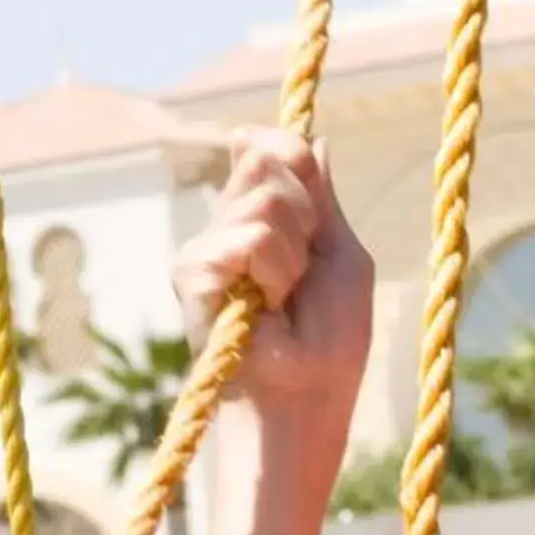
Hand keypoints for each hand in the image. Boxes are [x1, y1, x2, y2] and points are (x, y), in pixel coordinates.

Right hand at [174, 127, 374, 432]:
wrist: (305, 393)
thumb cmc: (329, 339)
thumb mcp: (342, 255)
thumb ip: (323, 199)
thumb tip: (316, 140)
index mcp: (263, 217)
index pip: (274, 144)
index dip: (299, 162)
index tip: (315, 221)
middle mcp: (228, 223)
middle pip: (267, 156)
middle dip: (305, 212)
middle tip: (304, 269)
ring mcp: (207, 244)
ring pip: (263, 196)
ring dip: (294, 251)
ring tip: (284, 295)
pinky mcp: (192, 268)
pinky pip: (250, 237)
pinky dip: (276, 271)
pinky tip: (265, 307)